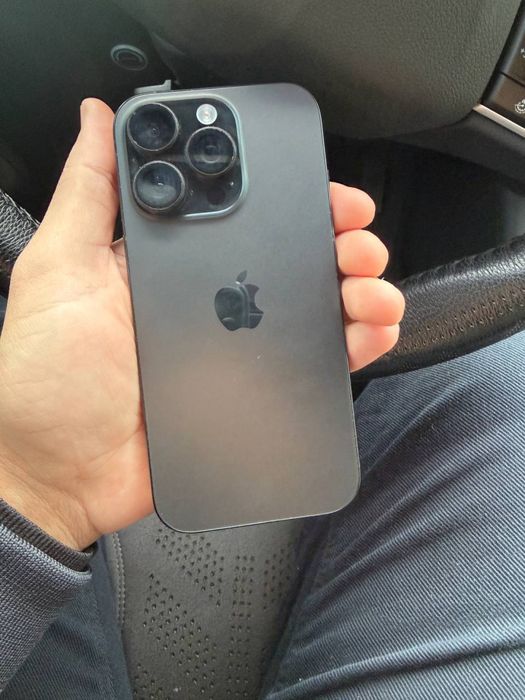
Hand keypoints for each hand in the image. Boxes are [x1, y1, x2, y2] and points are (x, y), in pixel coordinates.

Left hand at [0, 99, 402, 549]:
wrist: (64, 478)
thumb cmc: (46, 380)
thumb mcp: (59, 271)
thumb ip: (87, 195)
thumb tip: (99, 118)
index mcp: (169, 263)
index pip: (241, 215)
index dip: (288, 197)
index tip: (322, 188)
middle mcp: (208, 300)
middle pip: (289, 258)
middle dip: (337, 240)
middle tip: (357, 239)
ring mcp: (234, 347)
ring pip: (312, 307)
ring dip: (356, 289)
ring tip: (371, 288)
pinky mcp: (251, 391)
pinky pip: (312, 364)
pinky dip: (351, 345)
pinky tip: (368, 332)